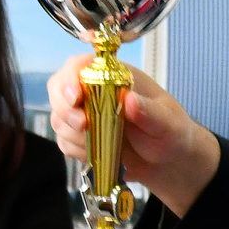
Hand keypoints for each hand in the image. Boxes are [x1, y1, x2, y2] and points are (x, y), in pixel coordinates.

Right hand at [46, 55, 220, 215]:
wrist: (168, 162)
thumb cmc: (170, 132)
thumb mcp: (167, 122)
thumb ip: (150, 112)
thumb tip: (130, 100)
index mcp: (113, 76)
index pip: (79, 66)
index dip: (70, 79)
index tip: (76, 97)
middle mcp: (93, 92)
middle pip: (58, 90)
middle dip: (65, 110)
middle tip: (84, 126)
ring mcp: (84, 115)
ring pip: (58, 118)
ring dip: (73, 134)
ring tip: (100, 144)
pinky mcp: (80, 139)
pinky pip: (64, 143)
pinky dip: (76, 151)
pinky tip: (98, 155)